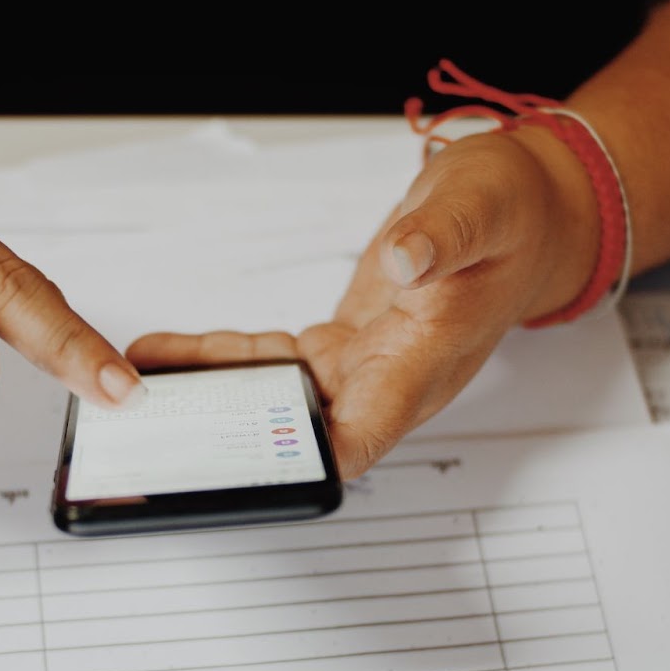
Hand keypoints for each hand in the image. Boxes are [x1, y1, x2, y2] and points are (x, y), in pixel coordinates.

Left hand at [128, 126, 596, 477]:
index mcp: (425, 360)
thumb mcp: (479, 206)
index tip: (242, 463)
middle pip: (301, 434)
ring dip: (214, 396)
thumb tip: (402, 262)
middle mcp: (391, 377)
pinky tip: (178, 354)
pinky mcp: (345, 346)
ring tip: (145, 384)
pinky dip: (228, 360)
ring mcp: (366, 365)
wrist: (524, 210)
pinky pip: (276, 366)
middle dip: (231, 436)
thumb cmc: (515, 213)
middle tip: (162, 423)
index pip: (361, 439)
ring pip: (277, 400)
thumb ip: (440, 238)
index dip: (305, 463)